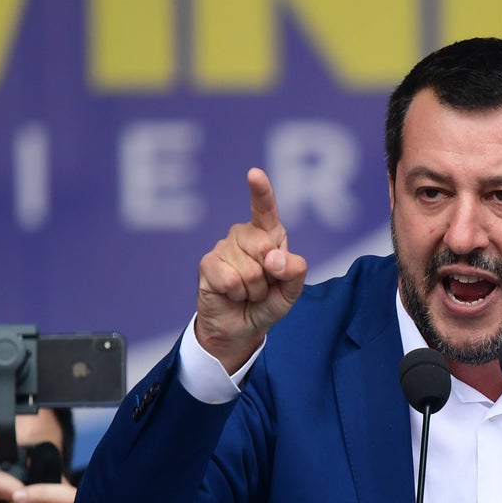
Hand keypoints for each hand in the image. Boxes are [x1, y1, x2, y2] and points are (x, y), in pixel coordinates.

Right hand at [196, 167, 308, 371]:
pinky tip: (232, 294)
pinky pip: (231, 280)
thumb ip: (294, 272)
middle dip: (269, 277)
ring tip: (247, 292)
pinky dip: (237, 294)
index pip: (265, 209)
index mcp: (269, 234)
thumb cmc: (267, 303)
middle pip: (263, 248)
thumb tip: (274, 258)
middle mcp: (244, 235)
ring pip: (249, 270)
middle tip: (264, 286)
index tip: (254, 174)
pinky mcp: (208, 264)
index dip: (260, 192)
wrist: (241, 328)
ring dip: (254, 290)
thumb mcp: (291, 292)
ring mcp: (224, 247)